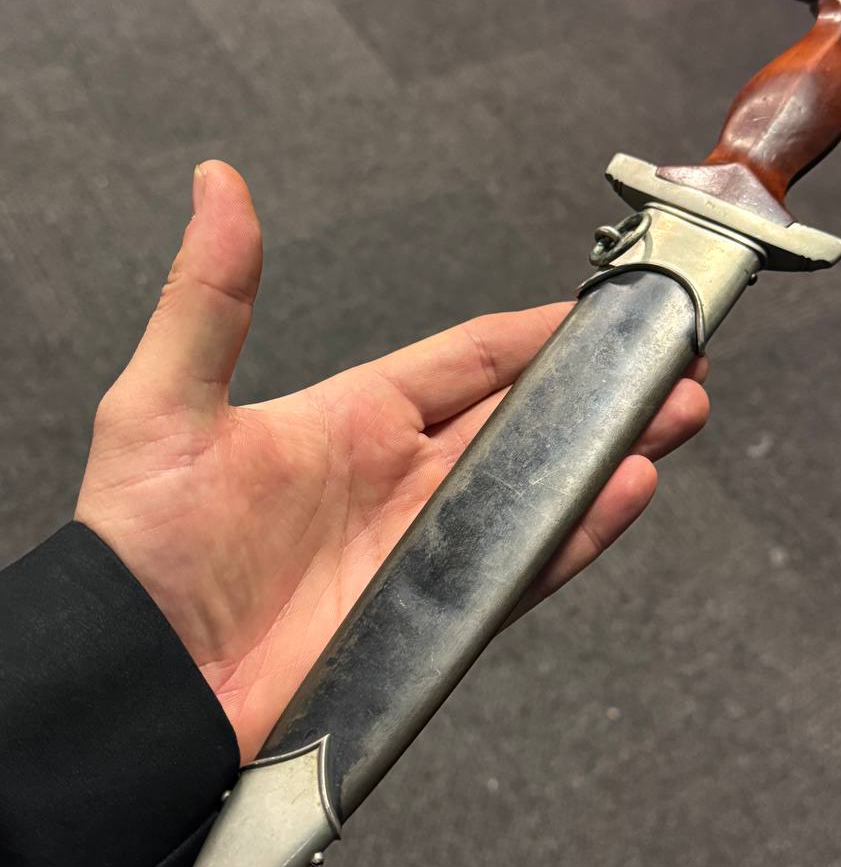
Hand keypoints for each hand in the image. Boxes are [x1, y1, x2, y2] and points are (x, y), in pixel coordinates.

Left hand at [76, 162, 708, 762]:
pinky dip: (577, 529)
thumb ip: (209, 299)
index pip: (468, 359)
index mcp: (352, 418)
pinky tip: (626, 490)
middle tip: (676, 361)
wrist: (137, 685)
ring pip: (539, 485)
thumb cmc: (137, 546)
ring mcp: (422, 547)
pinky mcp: (433, 613)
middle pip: (523, 419)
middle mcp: (400, 477)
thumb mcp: (163, 406)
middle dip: (600, 389)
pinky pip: (521, 563)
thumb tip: (217, 181)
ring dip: (610, 449)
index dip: (537, 331)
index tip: (607, 305)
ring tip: (679, 414)